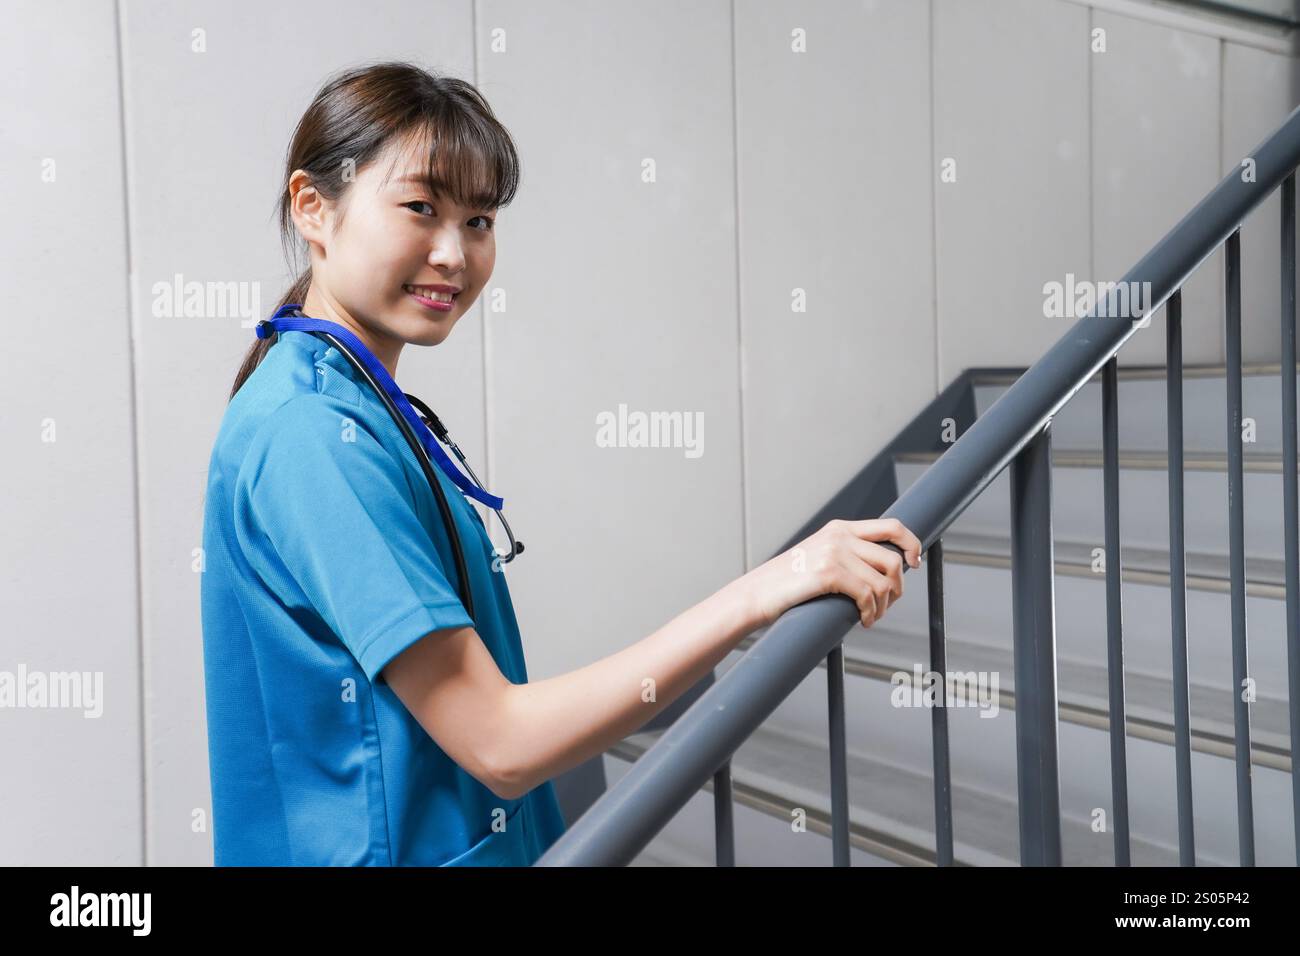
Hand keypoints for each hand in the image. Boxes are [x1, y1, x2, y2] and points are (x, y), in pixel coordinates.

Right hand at [743, 518, 922, 628]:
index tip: (914, 563)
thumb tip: (884, 571)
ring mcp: (834, 553)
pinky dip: (871, 612)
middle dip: (897, 587)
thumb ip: (847, 554)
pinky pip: (867, 595)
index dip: (911, 544)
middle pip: (892, 560)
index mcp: (840, 528)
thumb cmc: (788, 583)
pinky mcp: (828, 573)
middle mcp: (839, 536)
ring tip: (871, 616)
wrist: (756, 593)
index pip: (892, 526)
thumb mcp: (819, 556)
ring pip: (883, 582)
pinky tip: (863, 620)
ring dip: (884, 606)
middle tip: (887, 604)